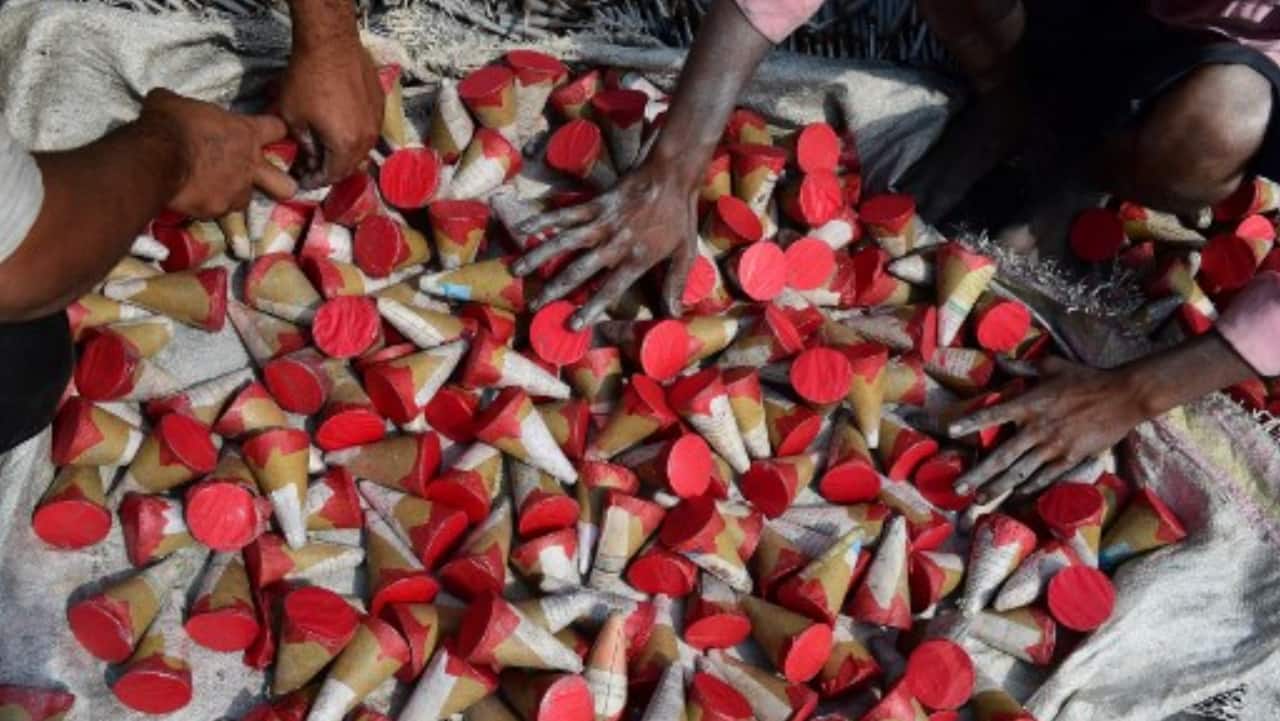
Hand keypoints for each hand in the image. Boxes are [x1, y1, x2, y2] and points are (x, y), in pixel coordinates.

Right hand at [139, 88, 296, 217]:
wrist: (156, 158)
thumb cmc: (170, 123)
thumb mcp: (176, 103)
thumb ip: (186, 107)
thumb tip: (170, 105)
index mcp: (246, 133)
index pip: (278, 129)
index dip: (274, 131)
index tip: (267, 133)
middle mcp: (250, 166)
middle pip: (285, 185)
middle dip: (280, 185)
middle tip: (265, 182)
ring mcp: (236, 192)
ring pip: (244, 200)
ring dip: (232, 196)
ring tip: (212, 190)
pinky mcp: (217, 210)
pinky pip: (215, 211)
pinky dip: (205, 205)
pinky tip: (191, 199)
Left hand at [278, 30, 382, 188]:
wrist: (330, 44)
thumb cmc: (307, 79)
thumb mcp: (292, 117)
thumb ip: (304, 146)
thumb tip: (309, 159)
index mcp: (345, 146)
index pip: (331, 175)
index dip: (314, 180)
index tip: (302, 178)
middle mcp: (367, 139)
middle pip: (350, 166)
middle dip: (330, 169)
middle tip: (313, 166)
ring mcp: (377, 122)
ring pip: (362, 148)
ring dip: (344, 152)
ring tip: (327, 147)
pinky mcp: (381, 105)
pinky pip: (368, 129)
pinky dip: (354, 134)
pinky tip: (341, 125)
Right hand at [512, 160, 699, 328]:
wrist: (670, 174)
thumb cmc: (679, 216)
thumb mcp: (685, 252)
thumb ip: (676, 284)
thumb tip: (674, 315)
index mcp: (636, 258)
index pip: (609, 289)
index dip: (590, 307)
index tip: (572, 324)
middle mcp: (614, 243)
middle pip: (579, 270)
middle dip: (555, 289)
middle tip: (534, 305)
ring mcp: (601, 222)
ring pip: (564, 242)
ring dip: (539, 256)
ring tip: (517, 271)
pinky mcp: (594, 204)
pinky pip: (565, 214)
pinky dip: (544, 220)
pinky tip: (523, 228)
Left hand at [948, 356, 1152, 501]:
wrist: (1123, 395)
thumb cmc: (1085, 378)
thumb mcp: (1051, 366)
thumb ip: (1021, 368)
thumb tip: (998, 359)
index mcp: (1029, 404)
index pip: (993, 414)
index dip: (971, 422)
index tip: (950, 432)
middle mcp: (1037, 429)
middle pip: (1001, 456)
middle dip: (978, 474)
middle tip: (958, 488)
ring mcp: (1054, 447)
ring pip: (1020, 472)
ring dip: (998, 487)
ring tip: (979, 499)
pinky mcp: (1071, 458)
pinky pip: (1045, 477)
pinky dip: (1029, 487)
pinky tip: (1015, 495)